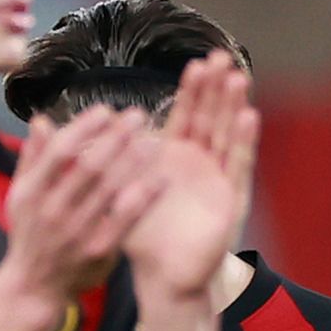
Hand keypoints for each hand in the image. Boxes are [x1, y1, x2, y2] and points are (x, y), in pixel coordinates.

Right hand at [0, 105, 164, 295]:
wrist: (35, 286)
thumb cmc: (30, 233)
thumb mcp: (20, 196)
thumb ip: (32, 158)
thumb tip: (41, 120)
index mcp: (31, 191)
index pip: (60, 151)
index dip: (84, 127)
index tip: (106, 110)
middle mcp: (53, 210)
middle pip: (89, 166)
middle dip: (116, 138)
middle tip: (138, 116)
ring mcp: (77, 231)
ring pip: (110, 189)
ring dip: (134, 162)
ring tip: (154, 139)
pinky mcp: (99, 250)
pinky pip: (127, 218)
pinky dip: (145, 196)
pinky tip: (162, 178)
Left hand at [123, 52, 258, 308]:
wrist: (164, 275)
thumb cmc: (143, 236)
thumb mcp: (119, 189)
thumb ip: (108, 158)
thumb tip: (82, 128)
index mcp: (176, 157)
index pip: (187, 115)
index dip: (193, 90)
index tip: (197, 62)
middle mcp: (201, 164)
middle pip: (211, 117)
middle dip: (217, 87)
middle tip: (222, 55)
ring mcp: (219, 179)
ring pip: (228, 134)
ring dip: (233, 105)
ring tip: (237, 76)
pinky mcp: (231, 199)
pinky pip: (238, 165)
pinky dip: (244, 141)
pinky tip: (248, 116)